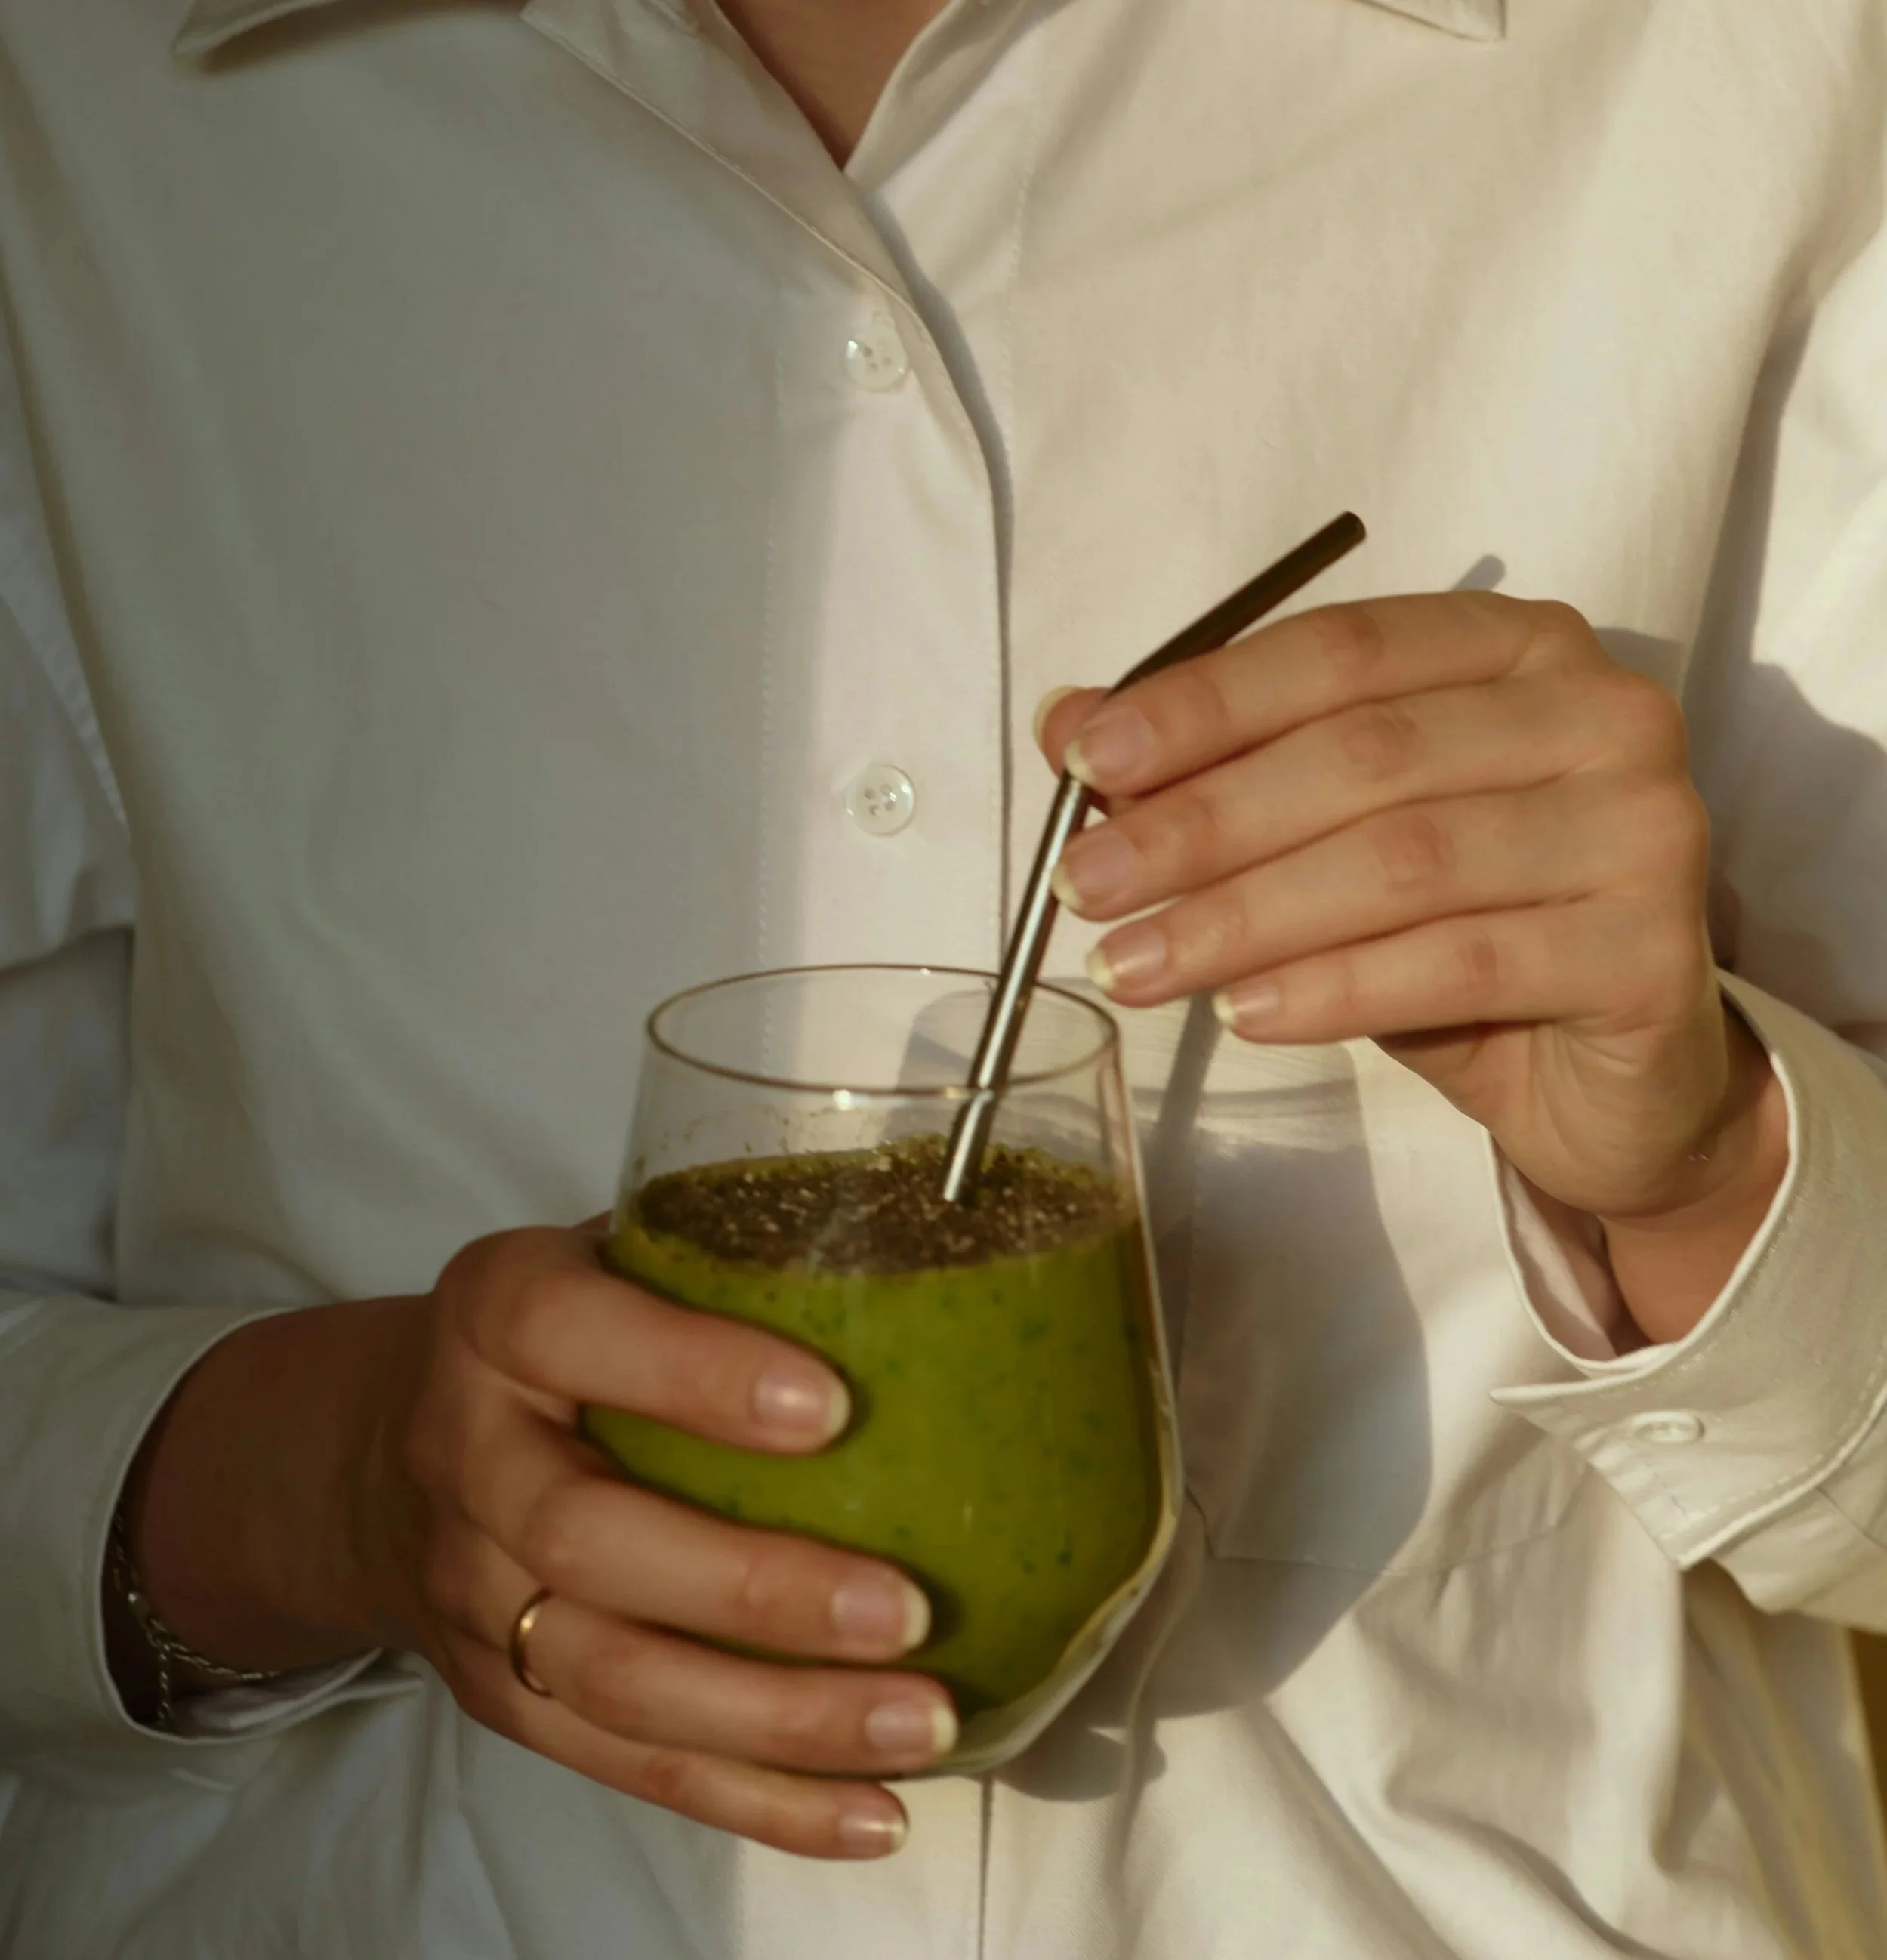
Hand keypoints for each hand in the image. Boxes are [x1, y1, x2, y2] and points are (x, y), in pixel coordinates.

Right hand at [123, 1225, 952, 1859]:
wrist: (383, 1455)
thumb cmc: (563, 1336)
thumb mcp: (611, 1253)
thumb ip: (726, 1256)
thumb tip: (941, 1255)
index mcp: (498, 1313)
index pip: (571, 1333)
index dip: (693, 1373)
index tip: (831, 1408)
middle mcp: (467, 1452)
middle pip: (589, 1542)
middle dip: (753, 1589)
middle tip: (906, 1610)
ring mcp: (474, 1593)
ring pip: (613, 1680)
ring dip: (776, 1720)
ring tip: (921, 1723)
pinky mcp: (505, 1697)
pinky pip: (628, 1765)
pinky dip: (755, 1800)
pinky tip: (870, 1813)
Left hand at [1037, 592, 1787, 1336]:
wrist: (1610, 1079)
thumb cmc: (1462, 938)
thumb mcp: (1329, 845)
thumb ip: (1215, 773)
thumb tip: (1065, 725)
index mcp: (1514, 648)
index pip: (1340, 651)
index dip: (1204, 704)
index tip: (1086, 763)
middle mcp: (1597, 712)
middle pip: (1364, 754)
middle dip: (1202, 823)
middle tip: (1085, 886)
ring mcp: (1644, 825)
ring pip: (1404, 860)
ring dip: (1243, 917)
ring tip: (1133, 965)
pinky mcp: (1651, 949)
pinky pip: (1460, 961)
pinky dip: (1334, 989)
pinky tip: (1244, 1014)